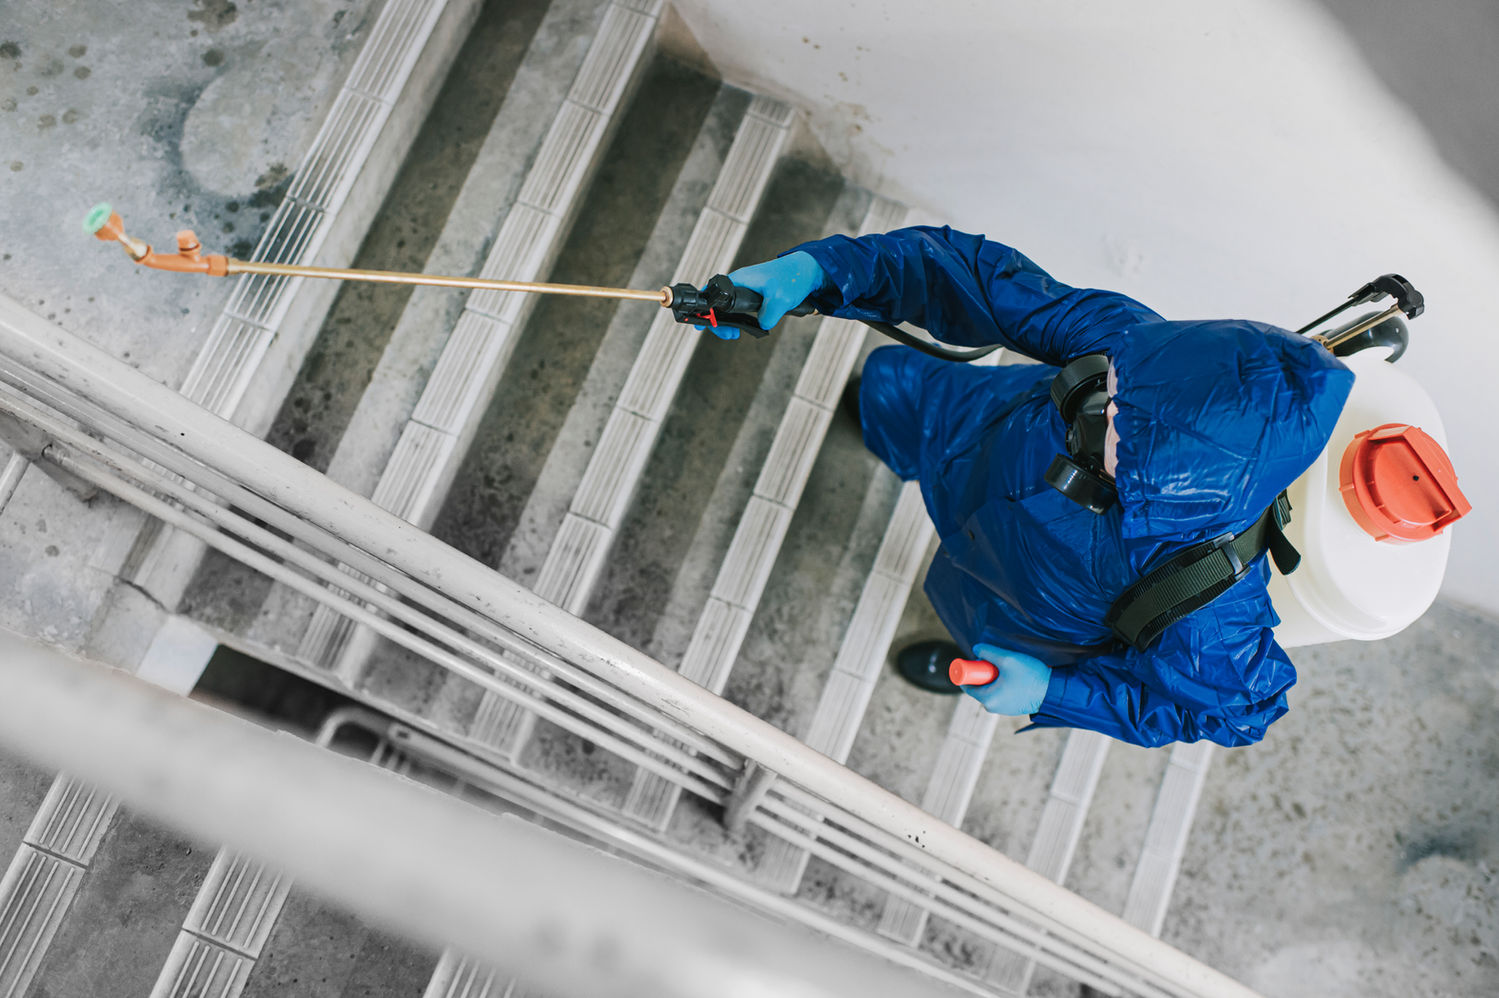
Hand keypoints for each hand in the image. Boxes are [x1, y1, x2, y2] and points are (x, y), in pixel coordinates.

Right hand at [694, 250, 824, 339]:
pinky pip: (742, 308)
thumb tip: (761, 325)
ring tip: (736, 334)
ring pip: (731, 308)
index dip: (706, 311)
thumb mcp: (781, 299)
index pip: (713, 295)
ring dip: (731, 322)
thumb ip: (768, 315)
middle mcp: (740, 283)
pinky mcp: (756, 294)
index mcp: (739, 280)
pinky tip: (746, 326)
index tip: (703, 325)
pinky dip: (741, 319)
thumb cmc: (792, 277)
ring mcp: (747, 288)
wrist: (808, 270)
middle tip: (730, 335)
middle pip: (719, 305)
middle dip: (720, 322)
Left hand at [960, 644, 1052, 715]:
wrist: (1054, 691)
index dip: (970, 670)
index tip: (979, 660)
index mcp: (987, 699)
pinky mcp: (1012, 707)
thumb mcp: (1006, 659)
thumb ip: (987, 652)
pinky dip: (1004, 683)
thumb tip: (976, 649)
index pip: (967, 684)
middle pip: (979, 685)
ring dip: (996, 677)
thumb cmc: (1030, 677)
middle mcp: (992, 707)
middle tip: (997, 662)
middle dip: (985, 672)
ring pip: (991, 688)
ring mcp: (1003, 709)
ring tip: (1010, 669)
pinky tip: (1016, 676)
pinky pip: (1001, 692)